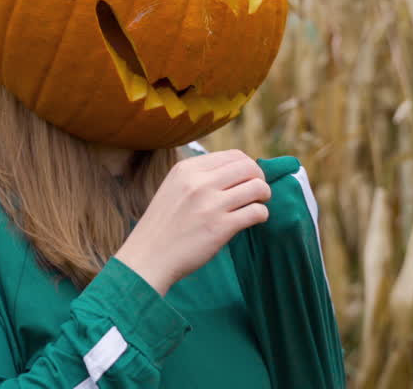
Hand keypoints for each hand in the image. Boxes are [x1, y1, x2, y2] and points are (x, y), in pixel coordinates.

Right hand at [115, 150, 270, 295]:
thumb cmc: (163, 225)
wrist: (148, 257)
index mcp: (187, 169)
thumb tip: (235, 171)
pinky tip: (254, 220)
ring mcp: (210, 204)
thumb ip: (199, 177)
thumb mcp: (174, 188)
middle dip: (260, 178)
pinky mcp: (221, 227)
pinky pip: (256, 212)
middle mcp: (199, 182)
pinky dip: (261, 214)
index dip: (247, 166)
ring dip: (264, 196)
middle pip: (248, 167)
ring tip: (258, 204)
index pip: (232, 155)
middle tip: (258, 192)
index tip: (247, 179)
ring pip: (257, 187)